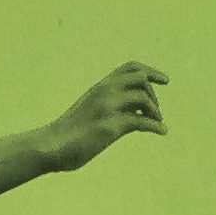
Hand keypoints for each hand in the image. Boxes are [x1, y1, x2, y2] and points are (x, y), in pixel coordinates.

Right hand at [44, 61, 170, 168]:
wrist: (50, 145)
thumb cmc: (67, 133)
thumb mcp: (90, 112)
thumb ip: (108, 108)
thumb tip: (131, 118)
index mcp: (99, 87)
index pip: (130, 68)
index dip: (151, 72)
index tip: (165, 80)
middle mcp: (104, 92)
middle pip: (140, 79)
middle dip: (154, 94)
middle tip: (155, 112)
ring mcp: (107, 108)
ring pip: (144, 99)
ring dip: (155, 112)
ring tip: (157, 123)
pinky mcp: (110, 127)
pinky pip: (142, 122)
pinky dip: (156, 126)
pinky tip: (161, 132)